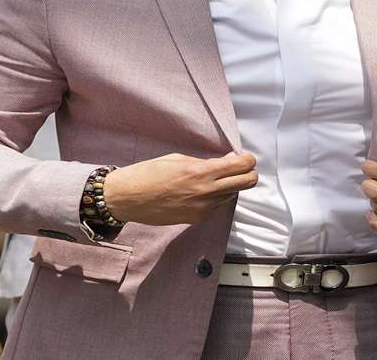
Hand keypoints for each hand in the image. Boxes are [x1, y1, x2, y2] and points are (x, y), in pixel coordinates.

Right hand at [103, 152, 257, 225]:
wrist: (128, 199)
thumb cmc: (149, 173)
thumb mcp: (178, 159)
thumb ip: (205, 162)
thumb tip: (228, 162)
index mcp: (201, 172)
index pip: (241, 166)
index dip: (247, 160)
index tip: (244, 158)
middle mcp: (206, 192)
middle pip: (247, 182)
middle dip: (248, 173)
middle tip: (240, 168)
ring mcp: (203, 208)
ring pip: (232, 195)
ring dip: (230, 185)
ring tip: (215, 178)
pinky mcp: (197, 219)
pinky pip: (217, 206)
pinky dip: (216, 197)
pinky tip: (202, 191)